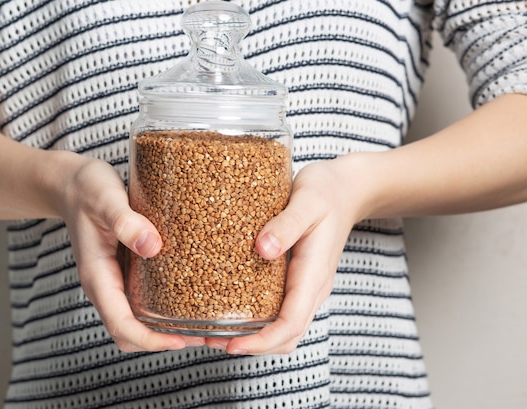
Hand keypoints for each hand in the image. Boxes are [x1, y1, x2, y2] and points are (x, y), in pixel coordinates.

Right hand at [57, 155, 205, 351]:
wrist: (71, 184)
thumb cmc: (85, 188)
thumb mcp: (105, 198)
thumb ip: (125, 221)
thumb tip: (152, 246)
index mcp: (97, 276)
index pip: (120, 324)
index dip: (150, 339)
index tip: (180, 341)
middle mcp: (105, 285)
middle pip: (129, 333)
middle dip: (161, 342)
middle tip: (201, 336)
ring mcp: (114, 281)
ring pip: (136, 320)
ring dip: (164, 330)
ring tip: (200, 324)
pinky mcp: (124, 272)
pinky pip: (141, 301)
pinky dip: (163, 310)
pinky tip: (189, 298)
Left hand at [205, 157, 363, 353]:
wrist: (346, 190)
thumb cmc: (326, 192)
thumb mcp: (307, 201)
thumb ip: (287, 224)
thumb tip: (263, 249)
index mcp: (314, 275)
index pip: (291, 324)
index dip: (262, 341)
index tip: (231, 345)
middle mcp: (312, 288)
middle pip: (286, 337)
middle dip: (251, 346)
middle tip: (210, 339)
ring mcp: (306, 287)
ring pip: (284, 328)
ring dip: (254, 337)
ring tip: (215, 330)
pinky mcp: (298, 280)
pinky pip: (280, 311)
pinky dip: (258, 321)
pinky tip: (232, 308)